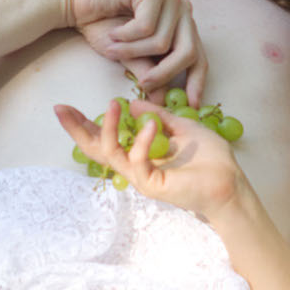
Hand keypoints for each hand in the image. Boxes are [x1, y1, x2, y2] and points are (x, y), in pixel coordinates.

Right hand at [56, 97, 246, 219]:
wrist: (229, 182)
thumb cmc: (210, 159)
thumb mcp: (182, 127)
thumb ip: (157, 116)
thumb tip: (133, 105)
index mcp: (139, 153)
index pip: (105, 138)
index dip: (85, 124)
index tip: (66, 107)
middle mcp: (134, 166)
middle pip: (95, 149)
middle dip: (76, 129)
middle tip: (60, 109)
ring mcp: (141, 176)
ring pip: (110, 153)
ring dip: (108, 128)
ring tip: (113, 105)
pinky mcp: (151, 183)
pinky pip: (137, 160)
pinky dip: (142, 140)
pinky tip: (153, 125)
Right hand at [64, 0, 206, 105]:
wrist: (78, 1)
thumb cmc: (104, 26)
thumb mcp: (129, 56)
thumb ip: (148, 73)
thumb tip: (162, 101)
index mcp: (181, 25)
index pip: (199, 57)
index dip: (196, 81)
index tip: (192, 105)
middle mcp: (181, 9)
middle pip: (188, 51)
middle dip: (163, 73)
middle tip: (142, 85)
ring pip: (163, 42)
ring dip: (133, 52)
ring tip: (114, 48)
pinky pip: (146, 27)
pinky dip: (126, 37)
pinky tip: (113, 32)